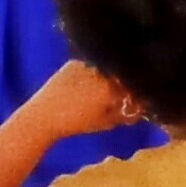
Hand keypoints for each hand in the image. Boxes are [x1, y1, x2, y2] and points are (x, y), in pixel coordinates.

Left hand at [31, 60, 146, 134]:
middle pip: (121, 74)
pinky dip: (96, 72)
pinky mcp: (74, 63)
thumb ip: (128, 114)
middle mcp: (101, 72)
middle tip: (123, 94)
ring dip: (110, 76)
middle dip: (125, 83)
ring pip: (107, 68)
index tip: (137, 99)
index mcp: (110, 88)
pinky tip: (90, 83)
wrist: (44, 115)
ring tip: (104, 89)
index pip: (133, 85)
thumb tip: (141, 107)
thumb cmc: (77, 123)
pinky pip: (92, 65)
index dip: (138, 91)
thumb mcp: (106, 122)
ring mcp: (87, 65)